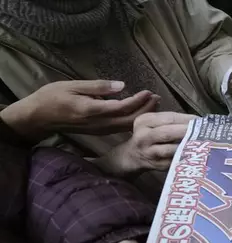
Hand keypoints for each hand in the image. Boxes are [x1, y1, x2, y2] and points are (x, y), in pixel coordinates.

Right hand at [0, 80, 159, 139]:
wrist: (38, 118)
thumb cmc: (52, 97)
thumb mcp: (73, 86)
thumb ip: (98, 87)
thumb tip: (122, 86)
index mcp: (92, 111)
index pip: (122, 108)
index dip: (138, 101)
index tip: (149, 92)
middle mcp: (98, 124)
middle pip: (129, 120)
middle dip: (146, 110)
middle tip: (157, 97)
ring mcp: (99, 130)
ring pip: (126, 126)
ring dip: (142, 115)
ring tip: (153, 104)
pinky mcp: (99, 132)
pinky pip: (120, 128)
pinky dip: (133, 120)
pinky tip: (139, 112)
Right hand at [96, 112, 195, 175]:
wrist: (132, 156)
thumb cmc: (148, 134)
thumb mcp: (151, 121)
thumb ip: (168, 116)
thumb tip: (193, 116)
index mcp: (144, 121)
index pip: (168, 117)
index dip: (187, 118)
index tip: (201, 120)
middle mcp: (144, 136)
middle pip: (167, 132)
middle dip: (187, 131)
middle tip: (205, 130)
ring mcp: (149, 152)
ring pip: (170, 149)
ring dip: (187, 145)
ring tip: (202, 142)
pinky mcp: (157, 165)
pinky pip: (173, 161)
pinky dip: (185, 156)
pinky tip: (196, 153)